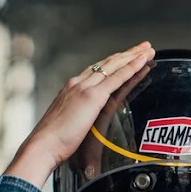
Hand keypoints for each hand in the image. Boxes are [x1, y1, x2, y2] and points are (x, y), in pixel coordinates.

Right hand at [4, 41, 155, 187]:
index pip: (96, 70)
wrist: (43, 145)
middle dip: (126, 54)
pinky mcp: (93, 97)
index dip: (112, 62)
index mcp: (70, 89)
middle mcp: (77, 83)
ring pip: (114, 66)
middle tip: (143, 46)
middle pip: (107, 63)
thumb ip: (76, 118)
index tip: (125, 56)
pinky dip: (131, 67)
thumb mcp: (66, 124)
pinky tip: (142, 61)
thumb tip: (82, 124)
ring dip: (133, 56)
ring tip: (147, 49)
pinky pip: (117, 78)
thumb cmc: (52, 142)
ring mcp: (85, 88)